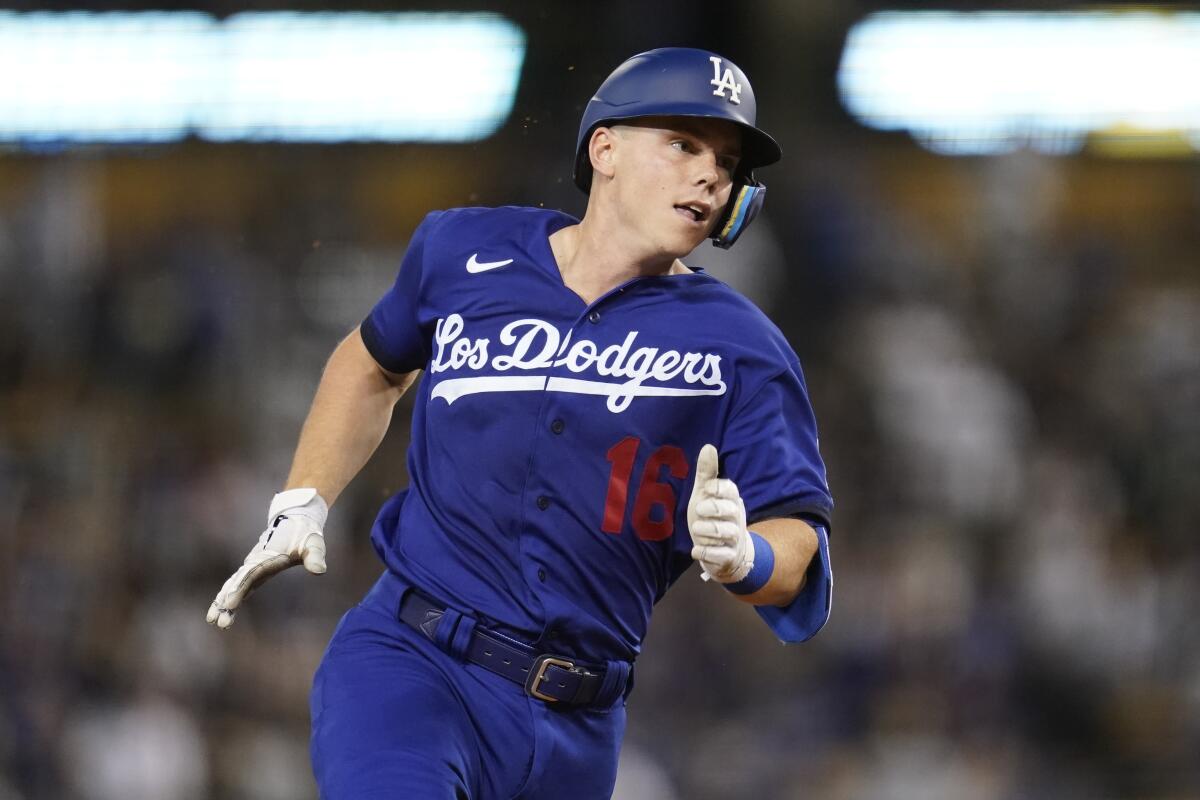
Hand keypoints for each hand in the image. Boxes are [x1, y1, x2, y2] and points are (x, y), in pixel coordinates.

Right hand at [206, 488, 327, 628]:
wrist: (296, 519)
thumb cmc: (305, 534)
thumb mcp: (313, 544)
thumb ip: (315, 557)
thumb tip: (319, 571)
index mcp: (267, 557)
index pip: (250, 575)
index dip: (239, 588)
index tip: (229, 603)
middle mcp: (255, 561)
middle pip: (237, 582)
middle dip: (227, 601)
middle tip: (218, 621)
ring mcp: (252, 565)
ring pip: (233, 584)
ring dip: (223, 601)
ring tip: (213, 620)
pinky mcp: (254, 569)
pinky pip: (238, 583)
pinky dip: (228, 595)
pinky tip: (221, 611)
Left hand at [686, 444, 753, 582]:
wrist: (725, 553)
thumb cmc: (712, 517)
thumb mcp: (706, 495)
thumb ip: (707, 474)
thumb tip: (708, 446)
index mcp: (730, 500)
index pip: (730, 490)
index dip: (719, 488)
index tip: (707, 489)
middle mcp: (735, 518)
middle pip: (730, 510)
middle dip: (714, 508)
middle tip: (699, 509)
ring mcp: (734, 538)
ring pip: (727, 532)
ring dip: (709, 530)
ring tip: (697, 529)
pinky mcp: (728, 556)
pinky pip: (722, 554)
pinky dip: (707, 552)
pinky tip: (696, 549)